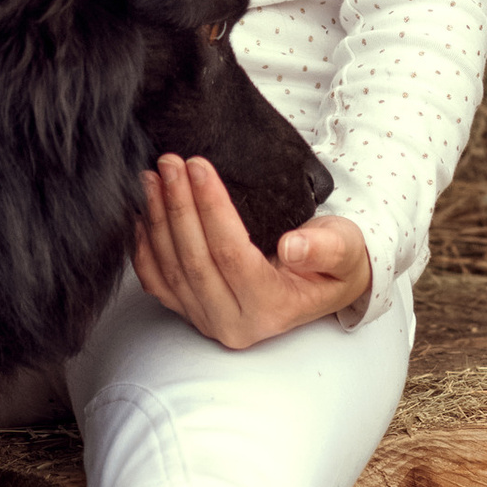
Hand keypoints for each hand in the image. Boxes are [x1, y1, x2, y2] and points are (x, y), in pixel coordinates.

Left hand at [133, 158, 372, 348]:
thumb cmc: (333, 261)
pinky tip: (142, 212)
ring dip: (157, 221)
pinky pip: (157, 282)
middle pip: (195, 261)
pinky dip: (143, 247)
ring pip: (170, 271)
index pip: (233, 255)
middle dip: (178, 207)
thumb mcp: (344, 250)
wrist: (322, 282)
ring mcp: (208, 320)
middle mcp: (235, 324)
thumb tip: (293, 247)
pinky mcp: (190, 312)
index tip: (198, 166)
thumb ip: (325, 249)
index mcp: (272, 309)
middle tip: (169, 163)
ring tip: (152, 178)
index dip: (212, 208)